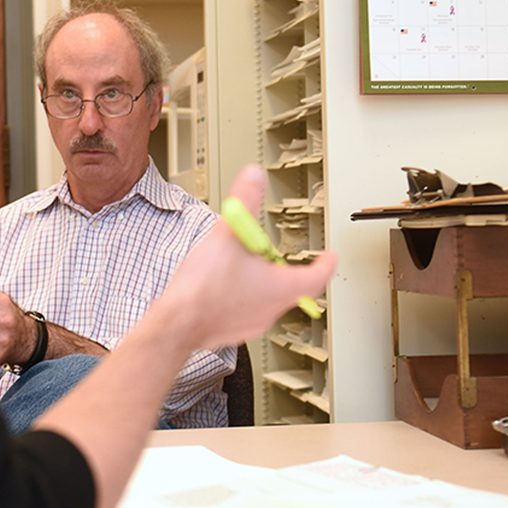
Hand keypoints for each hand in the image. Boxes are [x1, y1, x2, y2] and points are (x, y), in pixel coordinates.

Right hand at [151, 164, 336, 349]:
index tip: (330, 258)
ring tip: (246, 267)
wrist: (177, 323)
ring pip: (269, 301)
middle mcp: (272, 309)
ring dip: (264, 284)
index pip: (317, 277)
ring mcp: (253, 323)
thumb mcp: (227, 233)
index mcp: (281, 287)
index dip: (326, 264)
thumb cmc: (204, 287)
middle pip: (293, 289)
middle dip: (289, 271)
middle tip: (281, 258)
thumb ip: (244, 201)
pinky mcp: (233, 330)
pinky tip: (223, 287)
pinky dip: (242, 297)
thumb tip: (254, 177)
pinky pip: (246, 311)